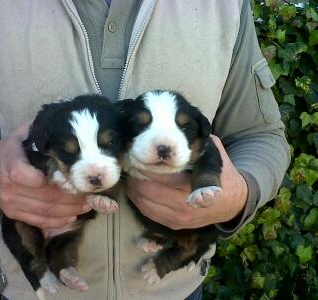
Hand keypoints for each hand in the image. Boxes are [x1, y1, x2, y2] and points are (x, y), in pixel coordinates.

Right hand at [0, 123, 90, 228]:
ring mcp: (11, 204)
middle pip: (44, 197)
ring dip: (69, 210)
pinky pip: (39, 221)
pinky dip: (57, 222)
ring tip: (87, 205)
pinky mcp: (14, 214)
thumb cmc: (10, 150)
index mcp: (10, 165)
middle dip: (71, 197)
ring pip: (45, 211)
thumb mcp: (21, 135)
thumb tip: (66, 124)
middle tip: (90, 194)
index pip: (26, 176)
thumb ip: (40, 132)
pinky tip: (72, 216)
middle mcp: (9, 188)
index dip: (49, 180)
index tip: (71, 178)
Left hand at [124, 135, 247, 229]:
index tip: (136, 152)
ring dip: (133, 187)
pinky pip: (147, 212)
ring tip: (130, 173)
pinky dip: (138, 199)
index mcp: (191, 185)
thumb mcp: (213, 153)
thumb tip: (174, 128)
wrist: (234, 202)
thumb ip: (195, 143)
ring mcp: (176, 218)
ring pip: (142, 202)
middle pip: (145, 188)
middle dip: (135, 174)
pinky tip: (135, 187)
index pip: (157, 174)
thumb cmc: (221, 173)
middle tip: (129, 161)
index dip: (143, 162)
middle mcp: (182, 205)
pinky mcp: (172, 225)